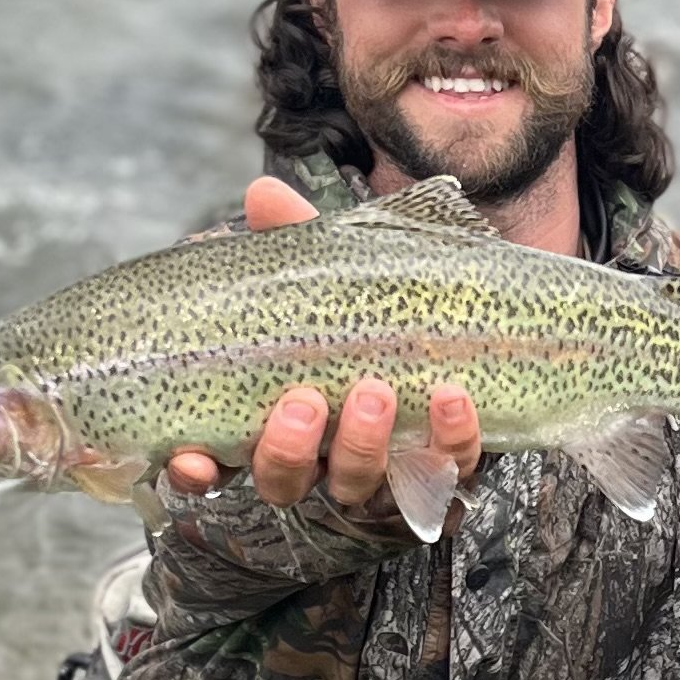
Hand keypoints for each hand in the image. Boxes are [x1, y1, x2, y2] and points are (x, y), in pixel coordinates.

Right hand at [165, 179, 480, 505]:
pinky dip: (449, 437)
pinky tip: (451, 397)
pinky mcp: (446, 465)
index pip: (222, 461)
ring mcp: (383, 467)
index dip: (198, 471)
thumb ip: (300, 240)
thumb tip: (263, 195)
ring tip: (375, 392)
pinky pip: (447, 469)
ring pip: (358, 485)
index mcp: (278, 416)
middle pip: (286, 482)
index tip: (191, 456)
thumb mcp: (341, 269)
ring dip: (362, 445)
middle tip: (306, 402)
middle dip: (287, 450)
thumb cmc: (385, 302)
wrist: (489, 317)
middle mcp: (323, 455)